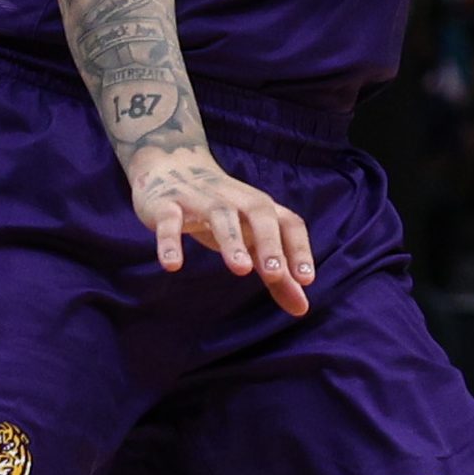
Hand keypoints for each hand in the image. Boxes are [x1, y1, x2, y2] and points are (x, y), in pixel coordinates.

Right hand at [127, 144, 314, 315]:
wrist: (170, 165)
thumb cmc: (222, 212)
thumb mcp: (249, 239)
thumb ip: (275, 275)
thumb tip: (302, 309)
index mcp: (259, 207)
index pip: (288, 222)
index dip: (300, 248)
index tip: (307, 279)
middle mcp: (235, 199)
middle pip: (259, 213)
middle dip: (269, 242)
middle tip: (276, 274)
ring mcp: (200, 199)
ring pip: (220, 214)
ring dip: (232, 240)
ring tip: (240, 269)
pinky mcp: (166, 205)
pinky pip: (170, 221)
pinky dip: (171, 241)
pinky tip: (173, 265)